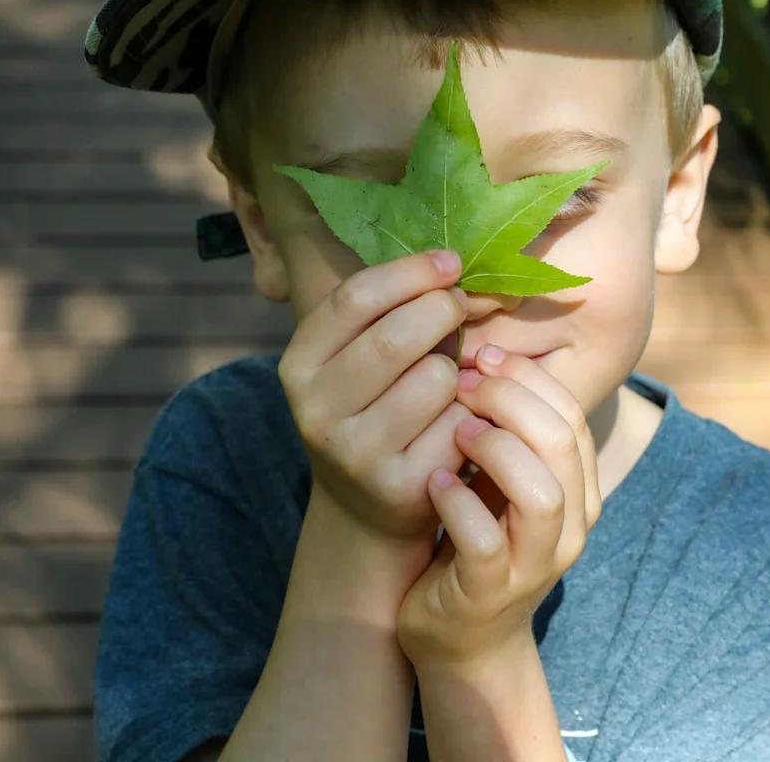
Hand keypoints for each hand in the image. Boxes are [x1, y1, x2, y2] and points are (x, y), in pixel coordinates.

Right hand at [278, 249, 472, 544]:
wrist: (366, 506)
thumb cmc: (372, 406)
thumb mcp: (356, 358)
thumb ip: (388, 312)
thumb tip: (451, 262)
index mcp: (299, 364)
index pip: (354, 298)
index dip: (410, 272)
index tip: (450, 262)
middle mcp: (315, 410)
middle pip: (396, 336)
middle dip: (442, 309)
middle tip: (459, 305)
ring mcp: (354, 453)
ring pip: (434, 378)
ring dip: (456, 367)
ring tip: (449, 376)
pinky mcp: (398, 486)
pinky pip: (458, 423)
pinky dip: (470, 412)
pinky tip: (458, 419)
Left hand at [396, 345, 601, 668]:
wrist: (461, 634)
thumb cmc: (476, 536)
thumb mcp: (499, 477)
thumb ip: (505, 427)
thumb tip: (479, 352)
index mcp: (578, 487)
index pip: (571, 414)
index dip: (528, 377)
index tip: (482, 355)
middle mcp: (570, 524)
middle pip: (562, 442)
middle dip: (511, 399)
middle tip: (462, 381)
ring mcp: (535, 562)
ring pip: (541, 493)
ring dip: (495, 449)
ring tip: (455, 430)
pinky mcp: (492, 592)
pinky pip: (486, 542)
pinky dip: (459, 504)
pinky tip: (433, 480)